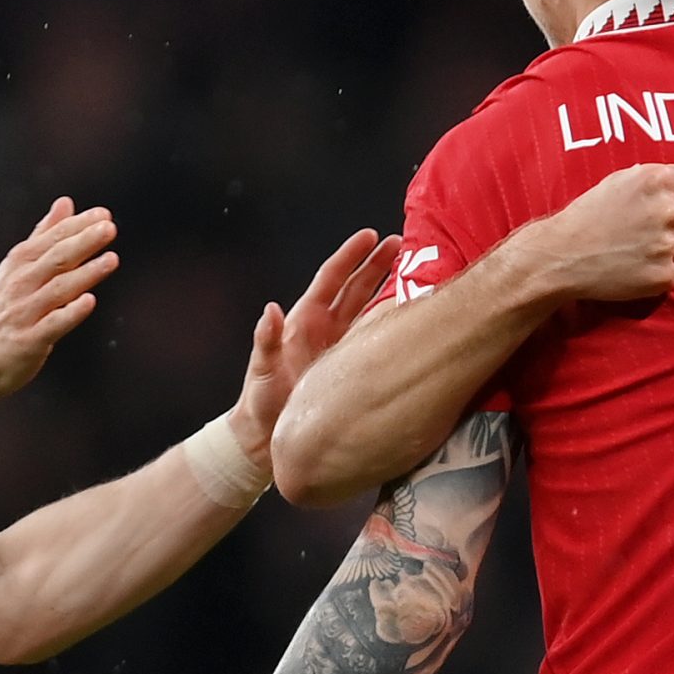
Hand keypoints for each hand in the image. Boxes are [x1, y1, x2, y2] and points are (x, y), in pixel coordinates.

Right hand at [0, 199, 118, 398]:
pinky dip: (70, 313)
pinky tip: (89, 302)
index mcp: (20, 264)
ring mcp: (25, 312)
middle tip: (109, 227)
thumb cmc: (1, 311)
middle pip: (57, 259)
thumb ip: (44, 235)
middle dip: (83, 241)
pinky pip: (52, 324)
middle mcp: (21, 284)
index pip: (52, 239)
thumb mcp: (17, 268)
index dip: (77, 226)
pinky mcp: (29, 341)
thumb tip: (66, 202)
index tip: (103, 214)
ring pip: (58, 289)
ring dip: (86, 273)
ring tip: (111, 259)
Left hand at [226, 228, 401, 464]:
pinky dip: (391, 326)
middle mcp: (325, 329)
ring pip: (369, 310)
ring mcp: (340, 347)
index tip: (370, 236)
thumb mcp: (262, 370)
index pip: (332, 280)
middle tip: (401, 244)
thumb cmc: (260, 402)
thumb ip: (265, 341)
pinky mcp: (350, 368)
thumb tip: (271, 311)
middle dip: (378, 264)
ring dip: (388, 289)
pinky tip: (410, 319)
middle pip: (357, 288)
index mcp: (304, 321)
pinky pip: (374, 341)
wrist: (267, 437)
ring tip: (413, 271)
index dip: (351, 257)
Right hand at [515, 163, 673, 303]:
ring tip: (631, 252)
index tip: (662, 210)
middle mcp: (666, 209)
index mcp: (655, 180)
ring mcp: (666, 243)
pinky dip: (657, 275)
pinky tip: (632, 268)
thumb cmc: (586, 219)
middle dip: (669, 227)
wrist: (560, 256)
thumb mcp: (619, 183)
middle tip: (635, 233)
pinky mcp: (664, 275)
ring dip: (664, 252)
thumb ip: (660, 184)